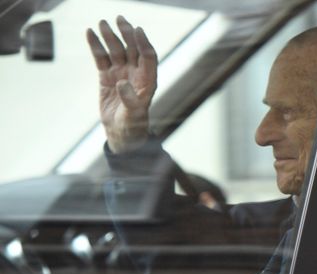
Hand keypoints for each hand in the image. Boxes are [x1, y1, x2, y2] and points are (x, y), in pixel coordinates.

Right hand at [86, 16, 157, 153]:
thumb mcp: (134, 115)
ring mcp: (121, 73)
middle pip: (132, 48)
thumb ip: (131, 100)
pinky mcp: (107, 77)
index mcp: (148, 81)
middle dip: (127, 34)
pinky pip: (101, 58)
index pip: (148, 57)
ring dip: (110, 37)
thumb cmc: (133, 125)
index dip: (143, 43)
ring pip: (116, 50)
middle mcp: (136, 73)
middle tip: (120, 20)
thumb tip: (122, 82)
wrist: (121, 132)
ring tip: (102, 23)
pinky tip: (90, 33)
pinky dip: (96, 46)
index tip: (137, 30)